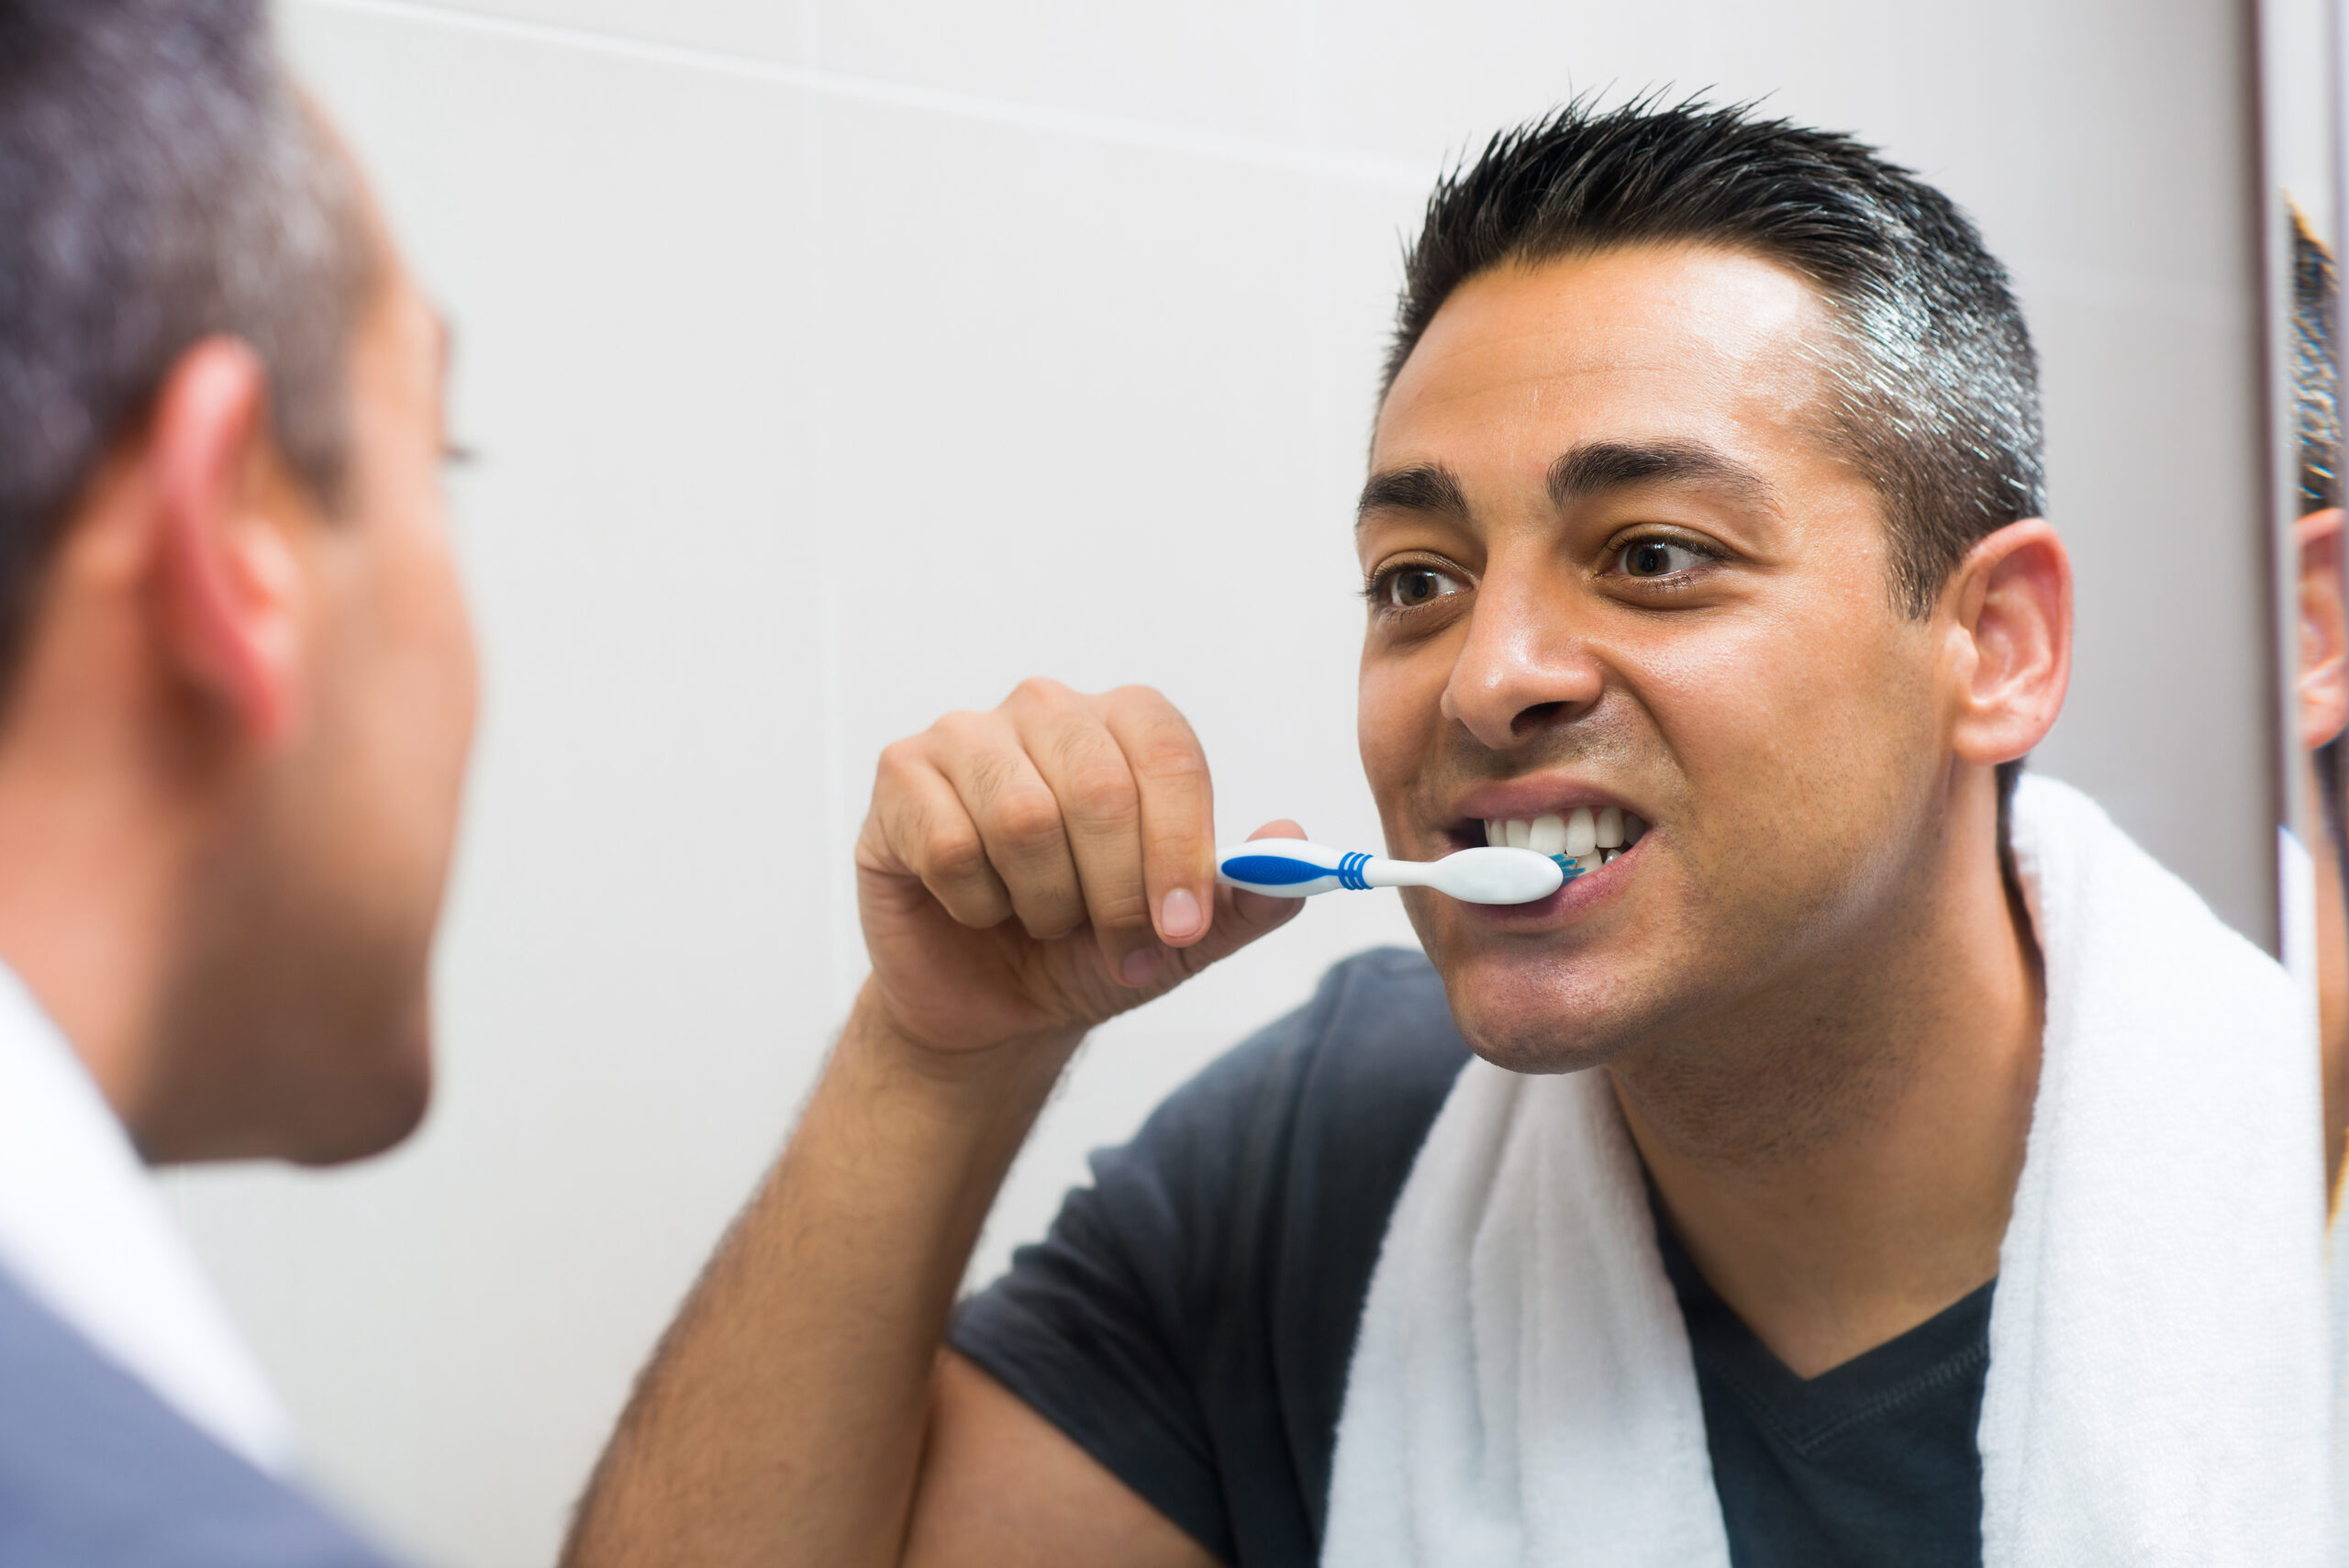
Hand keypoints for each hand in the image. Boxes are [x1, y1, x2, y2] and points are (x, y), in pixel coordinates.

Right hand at [854, 679, 1300, 1060]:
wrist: (992, 1003)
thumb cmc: (1088, 950)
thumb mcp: (1181, 939)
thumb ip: (1244, 896)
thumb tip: (1289, 843)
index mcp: (1125, 724)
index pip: (1168, 754)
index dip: (1180, 846)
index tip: (1181, 925)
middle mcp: (1047, 710)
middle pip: (1099, 787)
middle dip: (1117, 893)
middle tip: (1121, 950)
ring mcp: (966, 735)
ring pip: (1023, 818)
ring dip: (1045, 902)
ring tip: (1044, 921)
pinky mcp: (900, 776)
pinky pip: (951, 847)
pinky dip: (976, 905)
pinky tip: (977, 908)